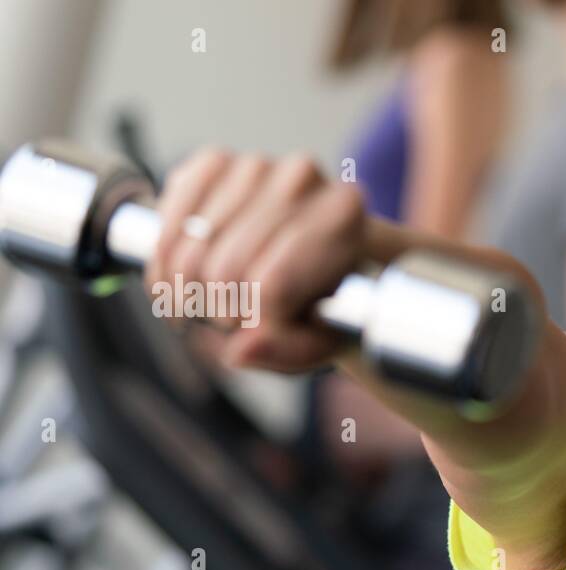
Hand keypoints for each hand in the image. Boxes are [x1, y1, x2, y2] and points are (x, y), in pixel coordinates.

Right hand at [146, 149, 366, 372]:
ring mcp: (256, 165)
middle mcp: (303, 178)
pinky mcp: (213, 163)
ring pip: (194, 247)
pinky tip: (174, 281)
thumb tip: (240, 350)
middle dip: (218, 308)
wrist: (311, 257)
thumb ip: (287, 350)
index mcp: (343, 213)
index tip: (252, 329)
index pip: (272, 282)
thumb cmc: (322, 300)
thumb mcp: (320, 339)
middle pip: (229, 266)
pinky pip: (169, 220)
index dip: (250, 318)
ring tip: (205, 303)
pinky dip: (162, 261)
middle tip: (228, 320)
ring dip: (186, 289)